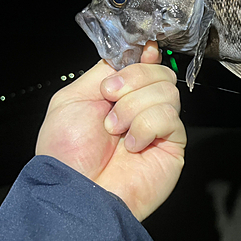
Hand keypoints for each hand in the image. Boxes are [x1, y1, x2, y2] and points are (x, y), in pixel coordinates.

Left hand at [36, 41, 185, 220]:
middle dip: (133, 80)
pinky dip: (146, 126)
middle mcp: (141, 107)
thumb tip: (134, 52)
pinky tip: (133, 144)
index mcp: (118, 95)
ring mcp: (158, 125)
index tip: (146, 50)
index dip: (146, 55)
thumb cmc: (67, 152)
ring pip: (167, 91)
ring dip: (134, 107)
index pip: (144, 63)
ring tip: (116, 131)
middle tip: (109, 99)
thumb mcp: (72, 99)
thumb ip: (103, 71)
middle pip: (160, 72)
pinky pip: (170, 116)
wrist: (77, 190)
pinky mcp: (173, 143)